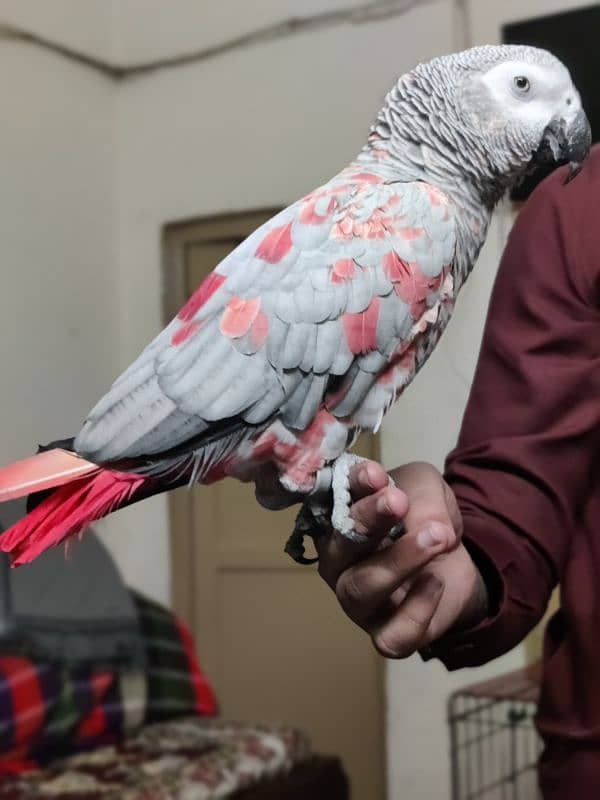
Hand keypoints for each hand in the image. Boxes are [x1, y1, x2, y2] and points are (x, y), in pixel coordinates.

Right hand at [316, 460, 488, 657]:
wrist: (454, 558)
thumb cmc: (422, 515)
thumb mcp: (427, 488)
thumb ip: (422, 497)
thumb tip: (429, 527)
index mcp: (339, 522)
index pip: (334, 502)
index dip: (352, 487)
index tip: (376, 474)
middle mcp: (339, 563)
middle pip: (340, 547)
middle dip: (368, 521)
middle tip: (398, 502)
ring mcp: (358, 601)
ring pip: (362, 590)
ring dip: (398, 561)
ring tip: (437, 537)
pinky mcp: (386, 633)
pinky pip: (391, 635)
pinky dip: (417, 609)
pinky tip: (436, 582)